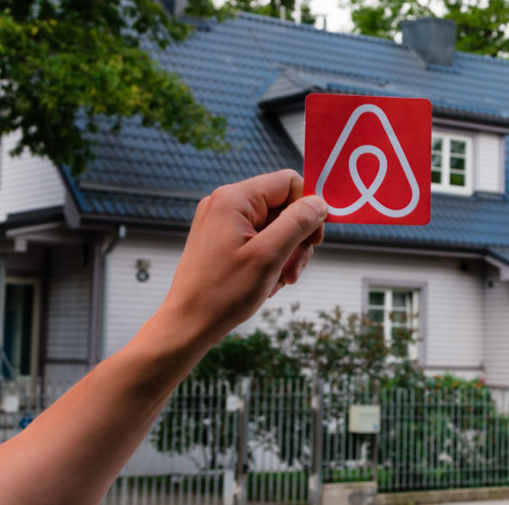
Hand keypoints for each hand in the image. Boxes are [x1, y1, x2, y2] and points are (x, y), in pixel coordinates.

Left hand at [162, 169, 327, 348]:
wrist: (188, 325)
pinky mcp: (222, 239)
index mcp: (234, 199)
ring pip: (275, 226)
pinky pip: (260, 240)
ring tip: (279, 280)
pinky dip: (271, 260)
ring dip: (286, 253)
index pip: (288, 182)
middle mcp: (226, 204)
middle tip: (295, 269)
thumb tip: (320, 203)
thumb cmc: (221, 293)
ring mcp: (222, 222)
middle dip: (296, 239)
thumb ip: (298, 223)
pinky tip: (267, 282)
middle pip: (283, 206)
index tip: (314, 239)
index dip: (308, 207)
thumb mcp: (268, 256)